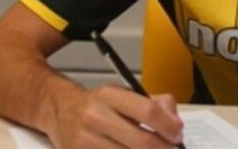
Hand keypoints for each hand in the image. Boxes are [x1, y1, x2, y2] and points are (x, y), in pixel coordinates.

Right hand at [45, 84, 183, 148]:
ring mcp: (85, 142)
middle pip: (142, 142)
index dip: (168, 126)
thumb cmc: (98, 104)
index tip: (178, 134)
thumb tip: (175, 122)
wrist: (59, 110)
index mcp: (110, 96)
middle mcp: (96, 118)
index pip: (148, 110)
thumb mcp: (124, 94)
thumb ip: (155, 103)